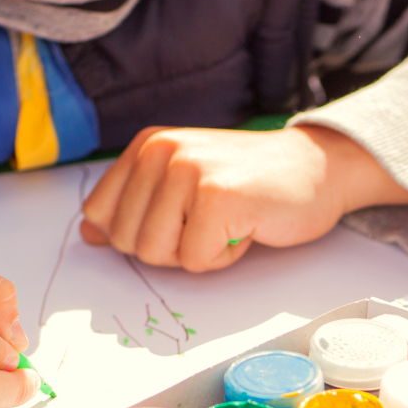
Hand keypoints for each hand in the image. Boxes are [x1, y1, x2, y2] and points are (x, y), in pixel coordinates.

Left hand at [80, 125, 407, 271]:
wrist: (317, 169)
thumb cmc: (251, 185)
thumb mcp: (183, 188)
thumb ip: (136, 208)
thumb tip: (90, 235)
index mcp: (146, 146)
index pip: (100, 216)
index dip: (140, 235)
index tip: (181, 218)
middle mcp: (160, 151)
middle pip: (128, 242)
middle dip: (171, 248)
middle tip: (211, 221)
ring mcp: (187, 171)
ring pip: (157, 255)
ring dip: (198, 254)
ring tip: (227, 223)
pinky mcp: (216, 197)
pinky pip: (197, 262)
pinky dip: (224, 259)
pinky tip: (246, 228)